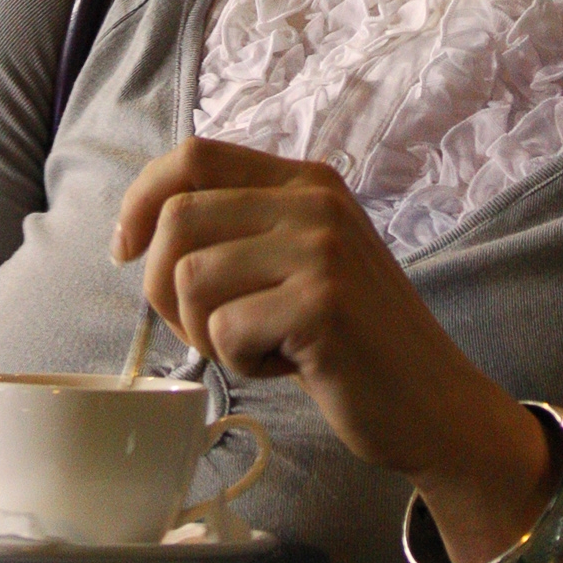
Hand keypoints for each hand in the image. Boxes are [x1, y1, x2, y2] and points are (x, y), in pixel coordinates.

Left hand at [112, 137, 552, 539]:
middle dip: (164, 289)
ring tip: (260, 345)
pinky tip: (290, 365)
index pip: (192, 156)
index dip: (141, 201)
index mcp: (306, 181)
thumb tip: (138, 230)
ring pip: (188, 276)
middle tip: (211, 330)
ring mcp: (322, 249)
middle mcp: (315, 201)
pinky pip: (223, 330)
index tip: (126, 252)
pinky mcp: (322, 305)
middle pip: (176, 219)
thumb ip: (240, 230)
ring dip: (205, 331)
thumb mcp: (301, 261)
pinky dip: (241, 362)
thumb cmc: (350, 342)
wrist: (435, 406)